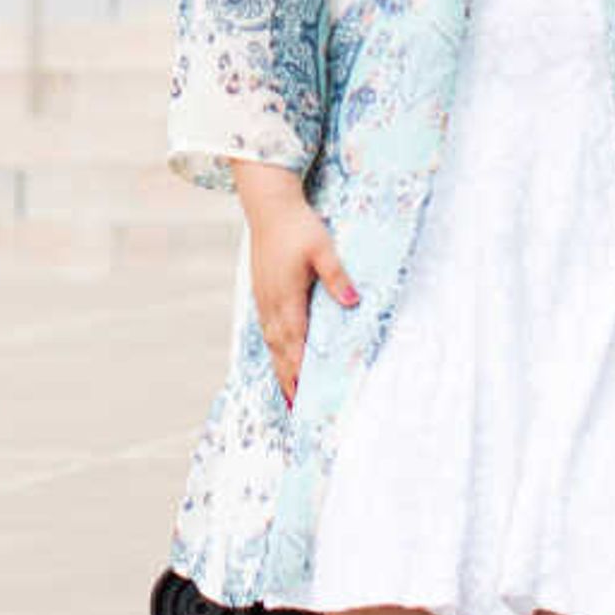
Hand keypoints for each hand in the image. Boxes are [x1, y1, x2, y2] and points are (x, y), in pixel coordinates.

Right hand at [229, 161, 354, 404]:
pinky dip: (274, 348)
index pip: (295, 344)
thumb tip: (353, 302)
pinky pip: (266, 329)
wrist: (268, 204)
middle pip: (280, 351)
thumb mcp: (323, 248)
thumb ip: (337, 276)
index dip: (300, 372)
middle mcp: (272, 304)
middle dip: (289, 380)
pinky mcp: (262, 291)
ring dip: (280, 368)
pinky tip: (279, 354)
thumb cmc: (297, 225)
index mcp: (287, 298)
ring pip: (271, 342)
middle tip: (298, 409)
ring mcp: (263, 298)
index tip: (305, 397)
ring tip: (288, 392)